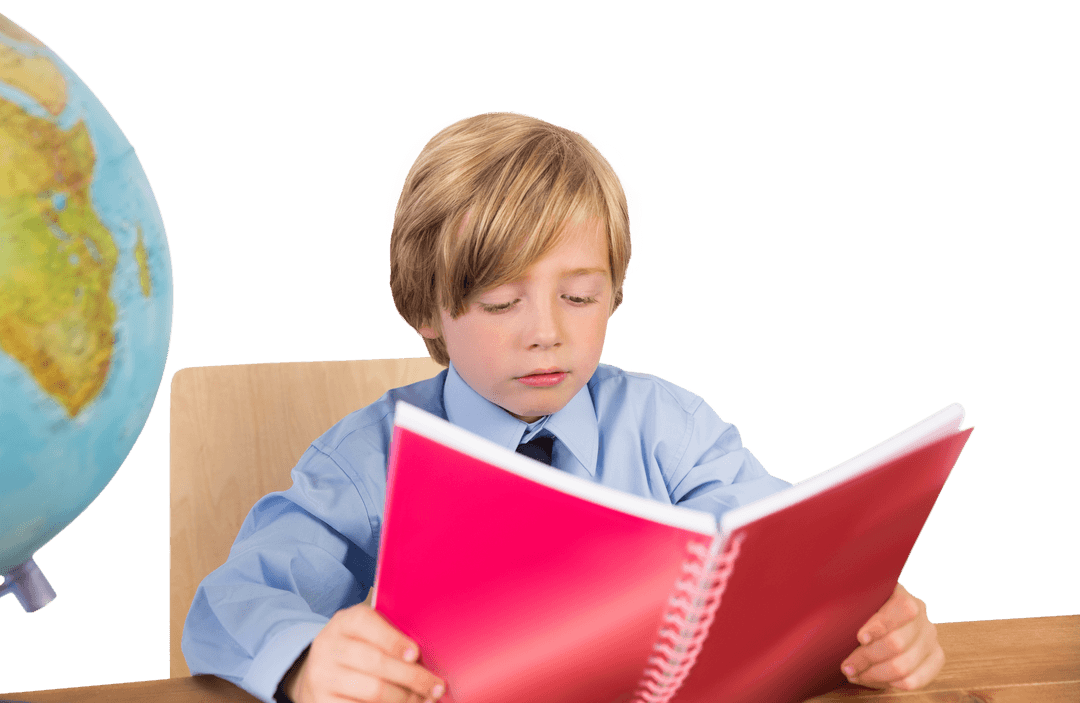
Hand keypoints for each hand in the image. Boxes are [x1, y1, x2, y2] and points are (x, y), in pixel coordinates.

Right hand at [284, 603, 444, 702]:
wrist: (320, 672)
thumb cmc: (359, 647)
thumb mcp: (369, 632)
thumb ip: (392, 634)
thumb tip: (427, 655)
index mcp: (344, 621)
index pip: (365, 622)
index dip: (393, 639)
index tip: (416, 654)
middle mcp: (328, 646)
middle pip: (375, 661)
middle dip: (412, 677)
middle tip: (435, 687)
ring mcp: (323, 676)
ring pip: (372, 690)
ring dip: (404, 698)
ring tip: (423, 699)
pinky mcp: (323, 701)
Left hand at [840, 582, 943, 690]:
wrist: (877, 621)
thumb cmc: (859, 610)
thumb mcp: (855, 599)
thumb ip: (848, 599)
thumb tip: (827, 599)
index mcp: (902, 594)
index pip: (903, 608)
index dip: (881, 625)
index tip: (860, 638)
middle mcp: (922, 615)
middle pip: (897, 643)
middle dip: (866, 658)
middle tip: (846, 665)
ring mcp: (930, 637)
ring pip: (904, 666)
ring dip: (874, 674)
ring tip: (854, 674)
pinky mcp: (934, 658)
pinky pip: (915, 680)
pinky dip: (890, 683)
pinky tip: (874, 678)